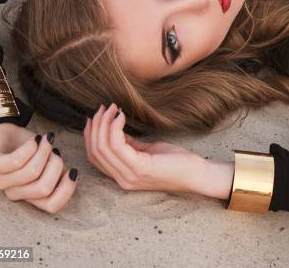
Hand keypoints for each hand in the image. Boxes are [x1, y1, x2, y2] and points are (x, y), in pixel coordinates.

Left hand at [0, 123, 77, 213]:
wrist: (3, 132)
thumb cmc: (30, 149)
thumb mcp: (49, 161)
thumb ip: (59, 172)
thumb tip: (71, 175)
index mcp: (31, 196)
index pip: (51, 206)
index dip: (67, 190)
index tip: (73, 171)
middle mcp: (15, 193)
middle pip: (44, 188)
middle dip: (57, 165)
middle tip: (55, 151)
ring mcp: (1, 182)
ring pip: (31, 172)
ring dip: (44, 151)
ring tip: (45, 140)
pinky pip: (15, 161)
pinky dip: (30, 148)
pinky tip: (34, 140)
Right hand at [84, 103, 209, 193]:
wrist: (198, 175)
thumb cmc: (176, 162)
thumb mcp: (147, 151)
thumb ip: (129, 145)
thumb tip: (114, 129)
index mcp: (122, 176)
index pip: (94, 157)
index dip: (90, 135)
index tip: (94, 116)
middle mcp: (122, 180)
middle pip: (95, 151)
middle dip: (95, 126)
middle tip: (102, 107)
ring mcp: (130, 176)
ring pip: (103, 147)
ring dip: (104, 123)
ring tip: (111, 108)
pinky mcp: (140, 168)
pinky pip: (117, 145)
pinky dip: (115, 127)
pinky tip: (121, 115)